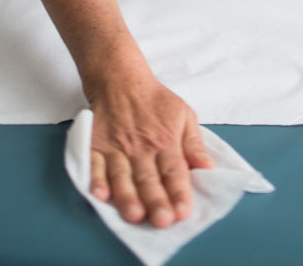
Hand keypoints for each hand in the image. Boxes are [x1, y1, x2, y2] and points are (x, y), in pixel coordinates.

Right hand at [86, 74, 214, 227]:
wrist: (120, 80)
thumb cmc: (156, 101)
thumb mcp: (184, 115)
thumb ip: (194, 144)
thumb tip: (208, 167)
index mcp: (166, 142)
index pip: (174, 171)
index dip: (179, 192)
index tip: (184, 212)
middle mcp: (141, 149)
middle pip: (149, 178)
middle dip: (156, 201)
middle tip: (162, 221)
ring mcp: (117, 149)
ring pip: (122, 176)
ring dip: (127, 196)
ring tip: (134, 214)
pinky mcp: (96, 146)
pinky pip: (94, 165)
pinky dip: (96, 179)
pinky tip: (100, 195)